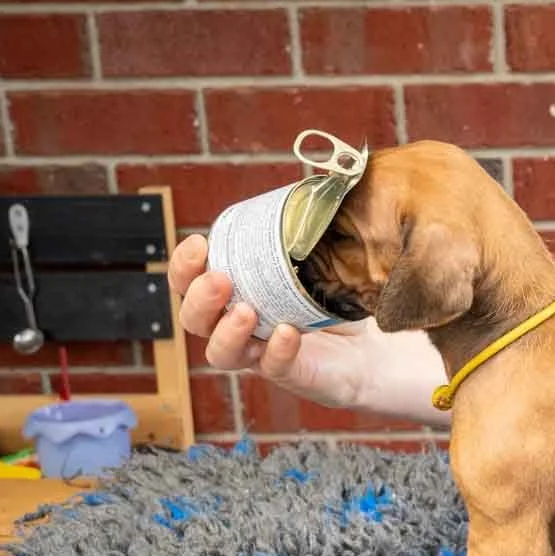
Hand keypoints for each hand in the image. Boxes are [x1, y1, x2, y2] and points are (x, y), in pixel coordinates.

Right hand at [167, 233, 373, 408]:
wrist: (371, 344)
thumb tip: (323, 183)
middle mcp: (236, 325)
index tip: (199, 242)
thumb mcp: (318, 258)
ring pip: (221, 353)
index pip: (189, 282)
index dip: (184, 265)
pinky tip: (287, 333)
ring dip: (226, 332)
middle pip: (194, 319)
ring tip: (245, 311)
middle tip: (219, 279)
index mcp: (233, 292)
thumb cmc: (334, 297)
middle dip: (199, 298)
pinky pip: (272, 366)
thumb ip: (307, 229)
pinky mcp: (288, 372)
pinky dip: (276, 350)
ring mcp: (258, 353)